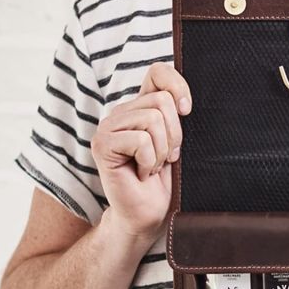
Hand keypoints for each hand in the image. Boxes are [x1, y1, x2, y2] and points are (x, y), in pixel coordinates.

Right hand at [91, 62, 190, 241]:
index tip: (187, 110)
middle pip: (161, 101)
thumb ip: (175, 116)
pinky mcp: (102, 144)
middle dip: (174, 135)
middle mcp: (121, 112)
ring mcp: (108, 127)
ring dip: (161, 151)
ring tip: (151, 167)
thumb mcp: (176, 143)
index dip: (177, 86)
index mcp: (140, 107)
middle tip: (164, 158)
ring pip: (153, 119)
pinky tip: (140, 174)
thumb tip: (184, 99)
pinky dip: (149, 162)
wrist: (146, 215)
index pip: (158, 72)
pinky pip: (141, 141)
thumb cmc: (163, 182)